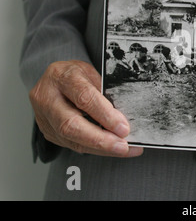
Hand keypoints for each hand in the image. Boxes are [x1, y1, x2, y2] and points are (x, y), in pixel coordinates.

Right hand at [29, 60, 143, 156]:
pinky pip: (71, 144)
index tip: (123, 128)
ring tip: (121, 149)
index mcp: (62, 77)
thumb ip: (104, 93)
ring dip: (99, 148)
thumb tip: (122, 118)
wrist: (55, 77)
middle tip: (122, 146)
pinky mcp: (48, 131)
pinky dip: (93, 148)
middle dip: (100, 140)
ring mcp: (44, 117)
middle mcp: (47, 98)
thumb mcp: (93, 74)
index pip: (84, 98)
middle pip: (70, 125)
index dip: (104, 115)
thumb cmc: (76, 75)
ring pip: (71, 139)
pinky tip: (109, 149)